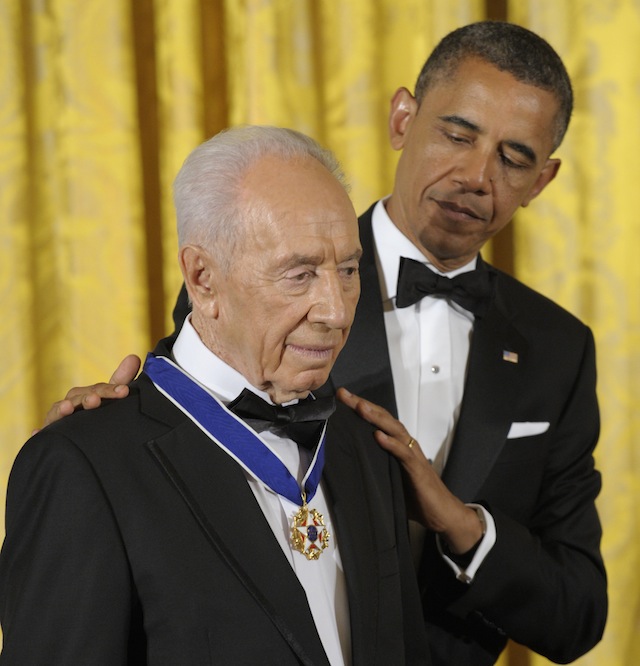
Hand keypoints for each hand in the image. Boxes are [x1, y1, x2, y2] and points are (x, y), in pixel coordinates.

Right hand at [35, 355, 141, 433]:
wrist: (77, 440)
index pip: (99, 389)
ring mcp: (57, 420)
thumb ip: (121, 380)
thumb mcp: (109, 397)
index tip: (124, 391)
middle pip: (77, 398)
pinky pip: (41, 435)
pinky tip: (37, 432)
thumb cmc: (93, 412)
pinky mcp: (47, 436)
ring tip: (66, 408)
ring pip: (57, 413)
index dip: (111, 389)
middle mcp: (70, 404)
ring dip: (61, 409)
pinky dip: (39, 433)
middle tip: (95, 400)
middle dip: (87, 398)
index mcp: (86, 395)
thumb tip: (134, 357)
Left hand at [337, 387, 483, 554]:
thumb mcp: (389, 479)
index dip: (360, 408)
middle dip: (363, 405)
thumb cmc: (416, 496)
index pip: (377, 421)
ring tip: (360, 407)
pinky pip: (403, 453)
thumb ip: (374, 469)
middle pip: (383, 418)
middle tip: (344, 394)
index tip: (341, 397)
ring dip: (376, 418)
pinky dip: (391, 443)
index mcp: (397, 445)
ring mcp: (412, 455)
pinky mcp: (417, 469)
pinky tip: (379, 436)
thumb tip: (348, 467)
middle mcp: (405, 444)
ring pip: (394, 430)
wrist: (442, 513)